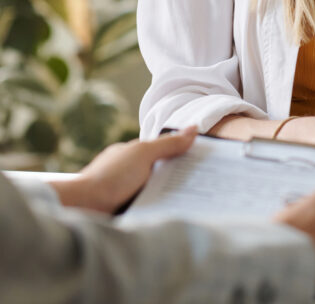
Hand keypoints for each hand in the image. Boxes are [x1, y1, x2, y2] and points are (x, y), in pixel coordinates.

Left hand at [50, 126, 197, 212]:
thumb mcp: (144, 153)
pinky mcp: (126, 215)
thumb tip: (195, 127)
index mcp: (132, 156)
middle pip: (161, 174)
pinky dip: (160, 212)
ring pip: (157, 194)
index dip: (182, 156)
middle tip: (203, 185)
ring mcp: (126, 195)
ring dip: (171, 198)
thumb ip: (169, 143)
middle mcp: (129, 174)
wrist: (82, 210)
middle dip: (179, 179)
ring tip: (195, 203)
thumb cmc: (110, 177)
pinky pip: (149, 211)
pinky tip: (174, 216)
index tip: (203, 163)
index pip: (163, 153)